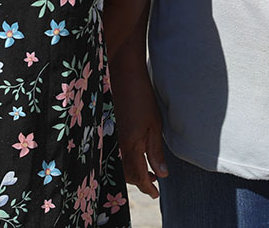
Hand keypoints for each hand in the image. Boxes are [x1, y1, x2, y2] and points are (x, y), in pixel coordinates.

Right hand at [110, 41, 166, 198]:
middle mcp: (116, 145)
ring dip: (131, 170)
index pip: (139, 176)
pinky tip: (134, 153)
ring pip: (118, 164)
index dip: (148, 187)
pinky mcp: (106, 130)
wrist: (123, 75)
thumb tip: (162, 174)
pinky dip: (124, 159)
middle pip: (126, 174)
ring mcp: (109, 138)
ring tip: (147, 168)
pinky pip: (113, 153)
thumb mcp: (155, 125)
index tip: (156, 193)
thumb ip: (156, 151)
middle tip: (154, 181)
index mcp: (131, 145)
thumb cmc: (142, 98)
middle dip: (139, 180)